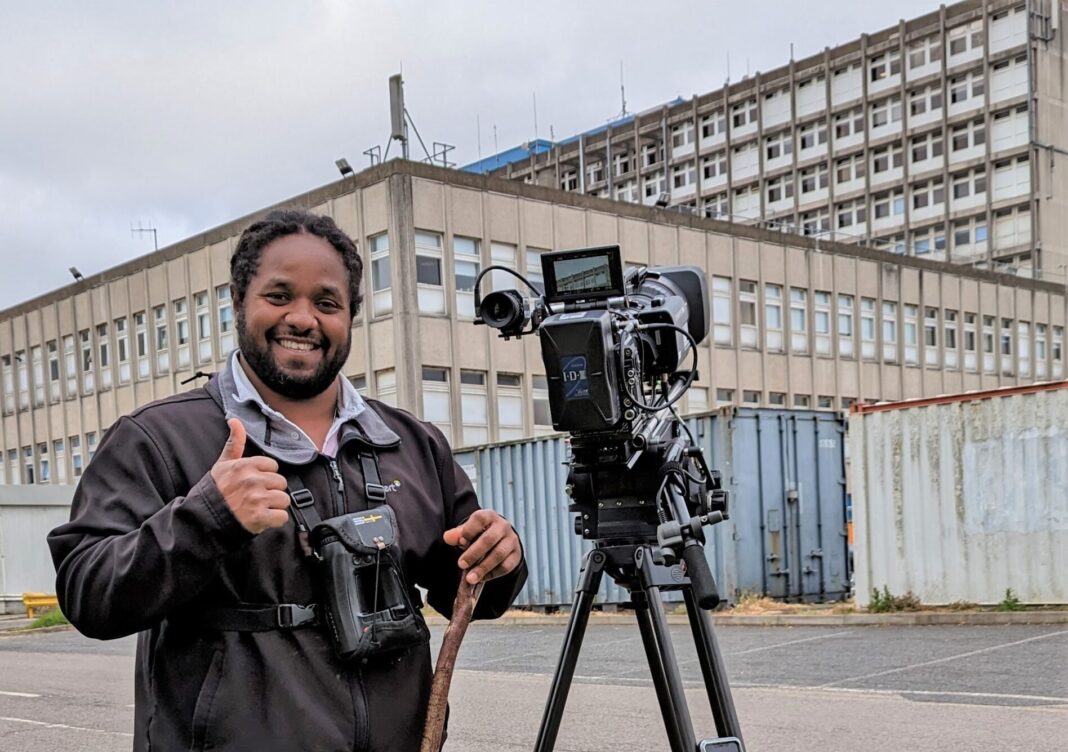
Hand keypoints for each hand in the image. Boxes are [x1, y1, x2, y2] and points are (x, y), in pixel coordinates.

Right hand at [210, 418, 289, 533]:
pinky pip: (282, 517)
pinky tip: (262, 519)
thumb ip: (234, 443)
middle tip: (256, 497)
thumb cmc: (215, 490)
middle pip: (281, 482)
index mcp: (245, 466)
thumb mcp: (223, 464)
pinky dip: (275, 520)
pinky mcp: (260, 517)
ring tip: (259, 508)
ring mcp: (257, 499)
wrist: (204, 518)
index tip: (255, 482)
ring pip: (284, 499)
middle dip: (271, 491)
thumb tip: (235, 420)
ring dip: (274, 506)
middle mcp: (252, 480)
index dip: (265, 475)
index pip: (273, 466)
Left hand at [442, 509, 521, 584]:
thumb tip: (447, 537)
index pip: (479, 519)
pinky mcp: (516, 555)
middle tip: (461, 564)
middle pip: (489, 539)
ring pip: (498, 554)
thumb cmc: (482, 534)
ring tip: (470, 578)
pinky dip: (493, 574)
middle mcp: (502, 526)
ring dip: (483, 568)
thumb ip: (458, 534)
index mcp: (489, 516)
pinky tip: (482, 578)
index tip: (461, 542)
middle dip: (473, 553)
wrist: (502, 539)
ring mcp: (511, 540)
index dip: (469, 531)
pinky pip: (506, 566)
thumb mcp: (469, 530)